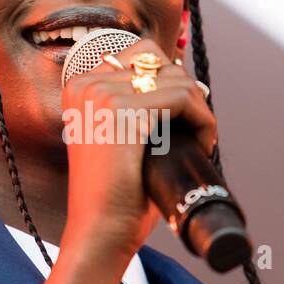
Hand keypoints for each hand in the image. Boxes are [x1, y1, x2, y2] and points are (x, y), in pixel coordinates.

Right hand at [33, 39, 216, 283]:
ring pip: (175, 77)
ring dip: (199, 108)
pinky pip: (182, 97)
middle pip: (158, 59)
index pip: (140, 53)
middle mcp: (85, 83)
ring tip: (201, 140)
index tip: (185, 114)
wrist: (100, 230)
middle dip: (187, 90)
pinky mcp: (124, 111)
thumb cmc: (116, 194)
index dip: (171, 79)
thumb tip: (190, 79)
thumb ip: (142, 108)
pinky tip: (204, 143)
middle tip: (197, 127)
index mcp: (79, 86)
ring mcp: (102, 94)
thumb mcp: (122, 139)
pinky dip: (203, 119)